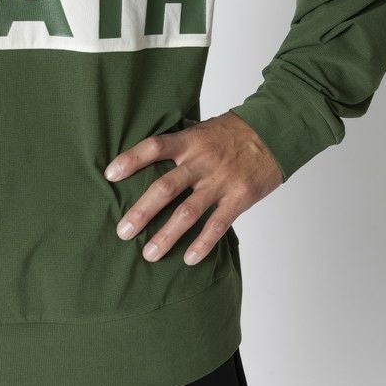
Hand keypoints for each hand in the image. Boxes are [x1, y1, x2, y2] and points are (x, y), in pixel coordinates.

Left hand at [104, 110, 283, 265]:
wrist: (275, 132)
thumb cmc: (235, 130)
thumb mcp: (204, 127)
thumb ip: (180, 139)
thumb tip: (151, 148)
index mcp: (191, 141)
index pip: (155, 147)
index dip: (131, 160)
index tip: (110, 174)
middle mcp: (202, 161)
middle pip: (166, 187)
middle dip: (142, 211)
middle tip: (122, 231)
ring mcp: (221, 181)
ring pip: (188, 212)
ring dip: (166, 235)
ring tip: (148, 254)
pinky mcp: (239, 198)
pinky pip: (218, 225)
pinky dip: (202, 243)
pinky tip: (188, 259)